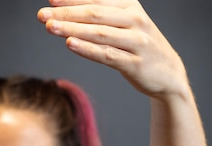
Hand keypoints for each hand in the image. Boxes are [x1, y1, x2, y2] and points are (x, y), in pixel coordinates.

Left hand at [37, 0, 188, 98]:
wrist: (169, 74)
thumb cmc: (139, 46)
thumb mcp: (126, 23)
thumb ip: (103, 13)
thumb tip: (70, 5)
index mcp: (130, 6)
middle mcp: (135, 20)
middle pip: (95, 14)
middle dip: (66, 13)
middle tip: (42, 15)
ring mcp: (137, 42)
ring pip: (99, 33)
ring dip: (72, 29)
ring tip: (50, 27)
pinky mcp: (135, 64)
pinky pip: (107, 55)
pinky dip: (87, 49)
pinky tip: (70, 44)